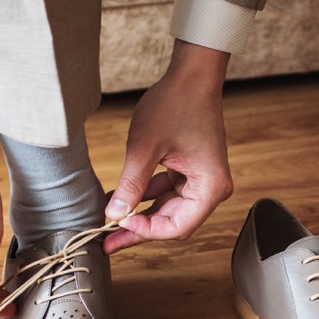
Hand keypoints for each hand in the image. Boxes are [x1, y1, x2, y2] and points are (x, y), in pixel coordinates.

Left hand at [103, 40, 233, 253]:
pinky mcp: (190, 172)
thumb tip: (114, 216)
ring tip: (107, 223)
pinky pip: (165, 194)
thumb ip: (131, 184)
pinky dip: (143, 197)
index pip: (178, 227)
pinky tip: (118, 199)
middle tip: (107, 241)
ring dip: (138, 216)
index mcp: (210, 187)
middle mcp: (211, 189)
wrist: (191, 77)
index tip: (119, 225)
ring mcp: (201, 181)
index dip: (147, 232)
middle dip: (139, 230)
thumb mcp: (145, 146)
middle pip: (172, 223)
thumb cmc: (175, 104)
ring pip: (167, 211)